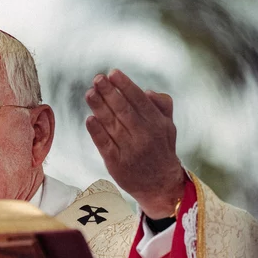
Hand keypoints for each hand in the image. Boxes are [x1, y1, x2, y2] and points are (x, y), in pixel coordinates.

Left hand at [85, 70, 185, 217]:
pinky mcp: (117, 164)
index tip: (113, 73)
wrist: (160, 184)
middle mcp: (144, 136)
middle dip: (109, 92)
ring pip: (112, 125)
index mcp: (156, 123)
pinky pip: (105, 144)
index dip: (125, 85)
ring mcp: (130, 150)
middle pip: (123, 110)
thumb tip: (147, 91)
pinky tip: (90, 119)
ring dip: (99, 107)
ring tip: (89, 93)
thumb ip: (161, 105)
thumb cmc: (161, 148)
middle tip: (97, 79)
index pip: (139, 100)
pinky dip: (97, 131)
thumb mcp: (168, 126)